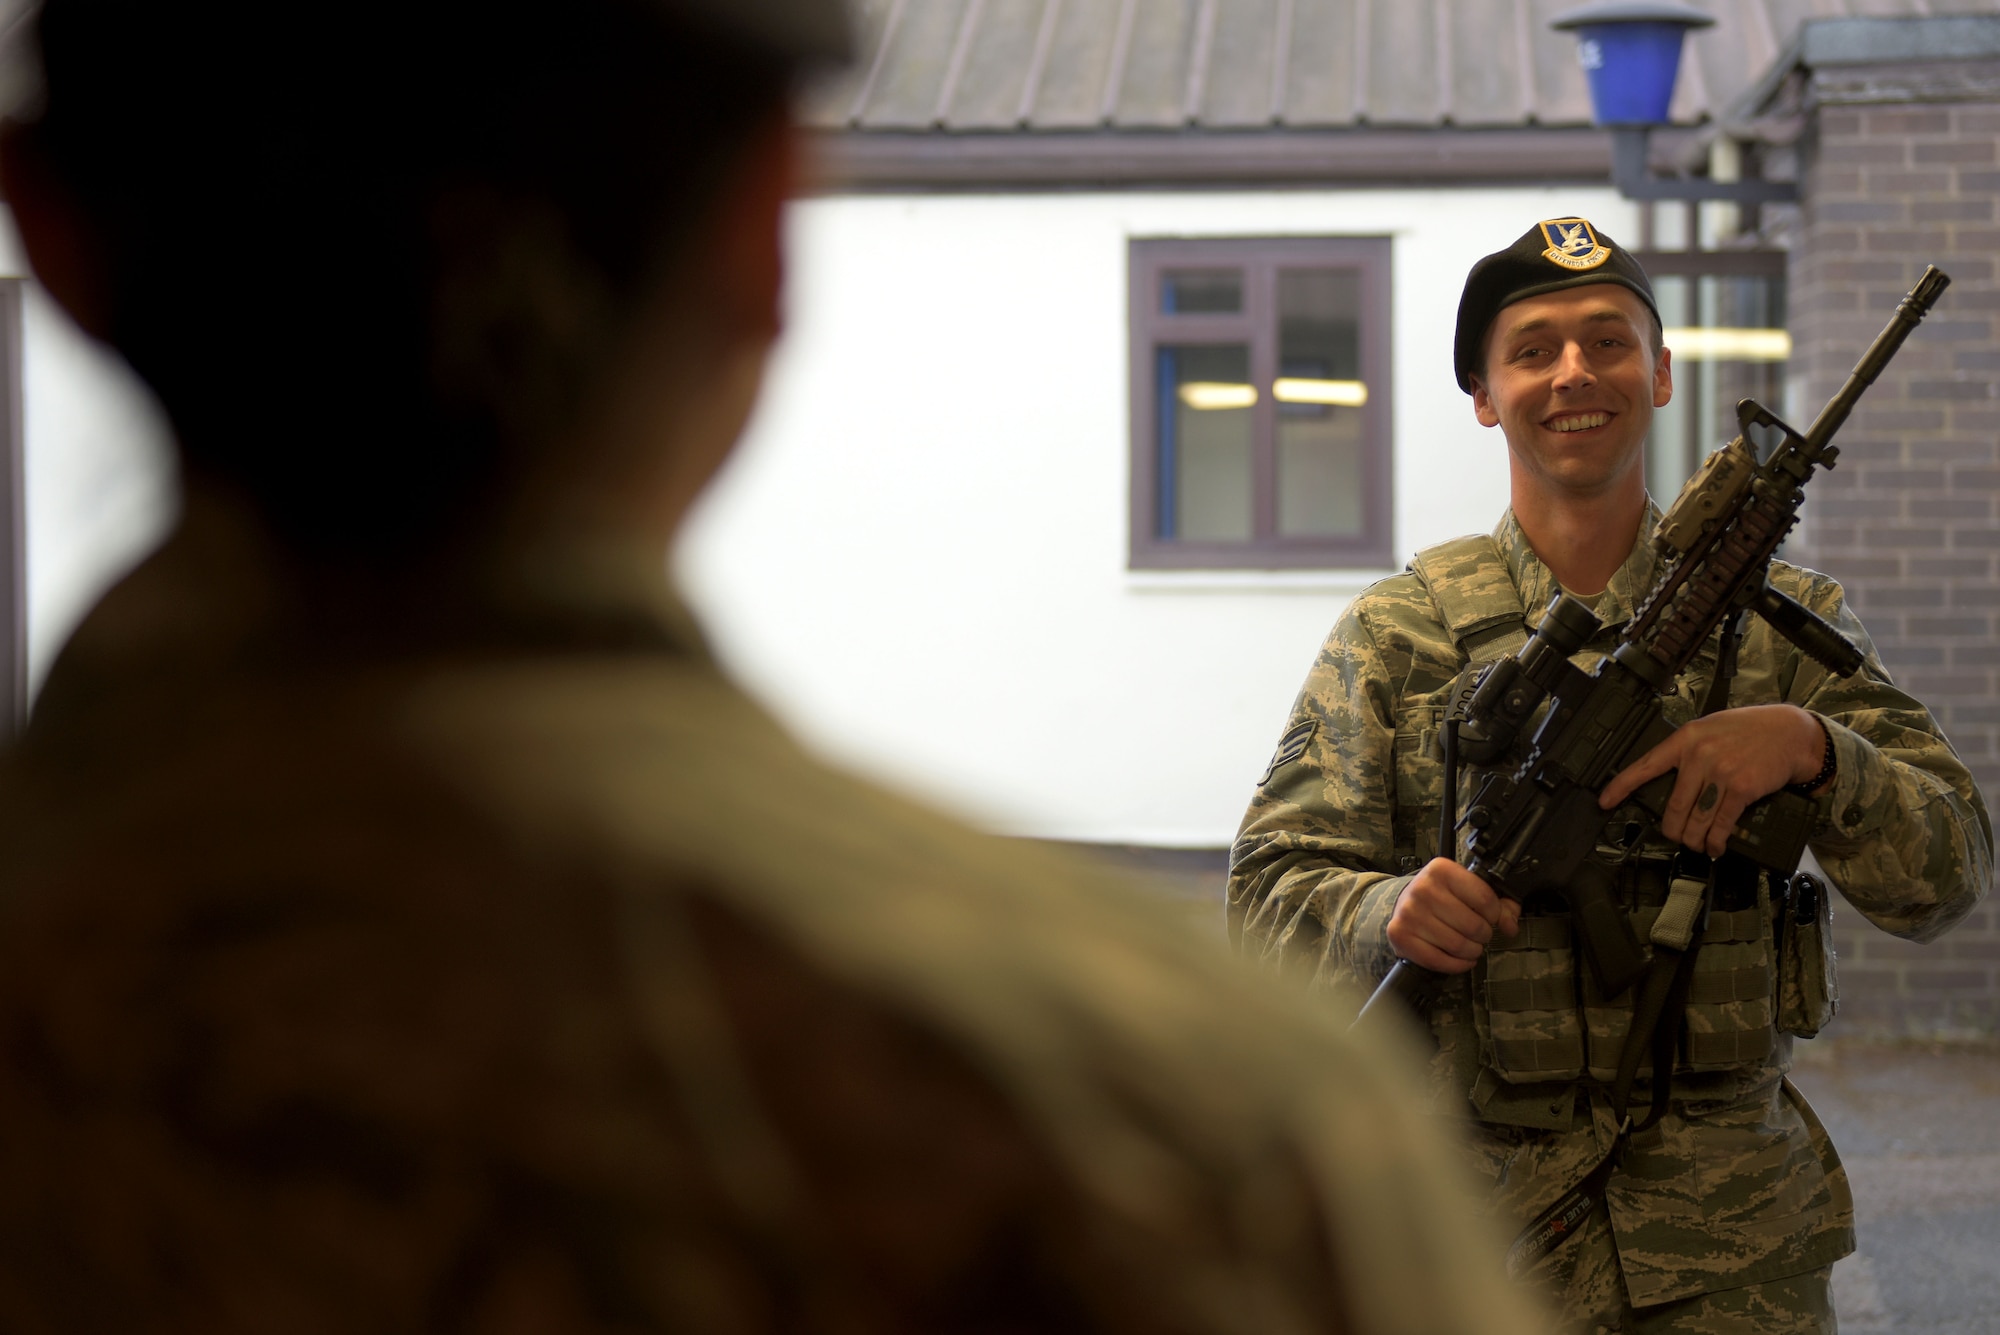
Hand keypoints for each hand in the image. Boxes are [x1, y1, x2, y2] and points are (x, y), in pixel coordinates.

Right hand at [1386, 858, 1520, 973]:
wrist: (1403, 903)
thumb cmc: (1440, 896)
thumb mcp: (1468, 888)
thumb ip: (1498, 903)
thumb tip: (1510, 925)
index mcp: (1441, 870)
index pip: (1484, 898)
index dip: (1495, 914)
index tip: (1491, 917)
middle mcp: (1422, 889)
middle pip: (1473, 925)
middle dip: (1484, 935)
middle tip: (1480, 934)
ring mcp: (1409, 914)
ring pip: (1458, 945)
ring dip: (1472, 951)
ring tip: (1470, 946)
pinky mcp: (1401, 936)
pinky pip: (1439, 960)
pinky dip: (1456, 965)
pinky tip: (1461, 959)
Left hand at [1597, 704, 1826, 856]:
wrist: (1791, 732)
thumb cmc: (1749, 731)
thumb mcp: (1710, 729)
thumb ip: (1689, 752)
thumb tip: (1671, 783)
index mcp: (1685, 739)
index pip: (1644, 765)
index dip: (1621, 787)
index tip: (1604, 801)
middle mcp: (1699, 755)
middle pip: (1672, 806)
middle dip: (1672, 830)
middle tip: (1675, 837)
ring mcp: (1720, 773)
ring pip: (1695, 820)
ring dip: (1694, 840)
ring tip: (1698, 845)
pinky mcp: (1741, 789)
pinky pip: (1720, 824)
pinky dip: (1716, 841)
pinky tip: (1716, 846)